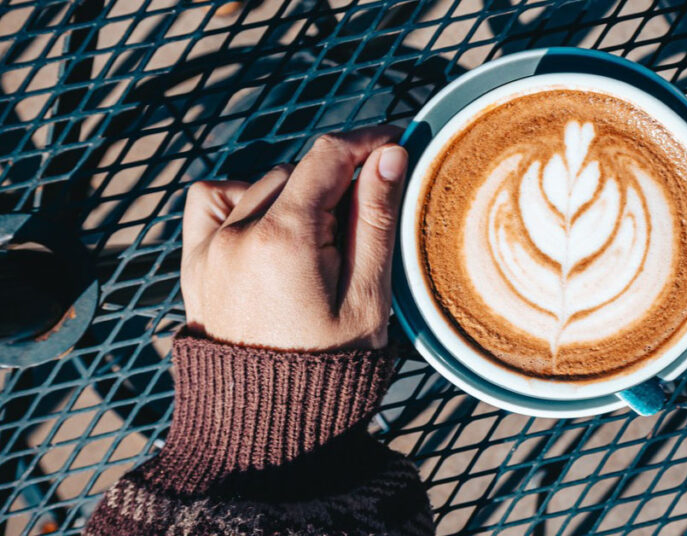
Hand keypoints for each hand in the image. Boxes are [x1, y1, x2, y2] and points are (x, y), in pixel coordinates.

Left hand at [181, 126, 407, 350]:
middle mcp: (237, 232)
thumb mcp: (368, 296)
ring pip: (260, 184)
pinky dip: (242, 199)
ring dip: (295, 195)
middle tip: (363, 227)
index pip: (328, 156)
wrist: (270, 422)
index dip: (367, 142)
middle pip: (298, 172)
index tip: (395, 143)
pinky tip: (268, 227)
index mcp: (284, 238)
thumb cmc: (331, 365)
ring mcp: (209, 248)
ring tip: (320, 242)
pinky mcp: (194, 263)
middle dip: (337, 183)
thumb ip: (376, 219)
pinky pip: (211, 201)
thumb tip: (389, 154)